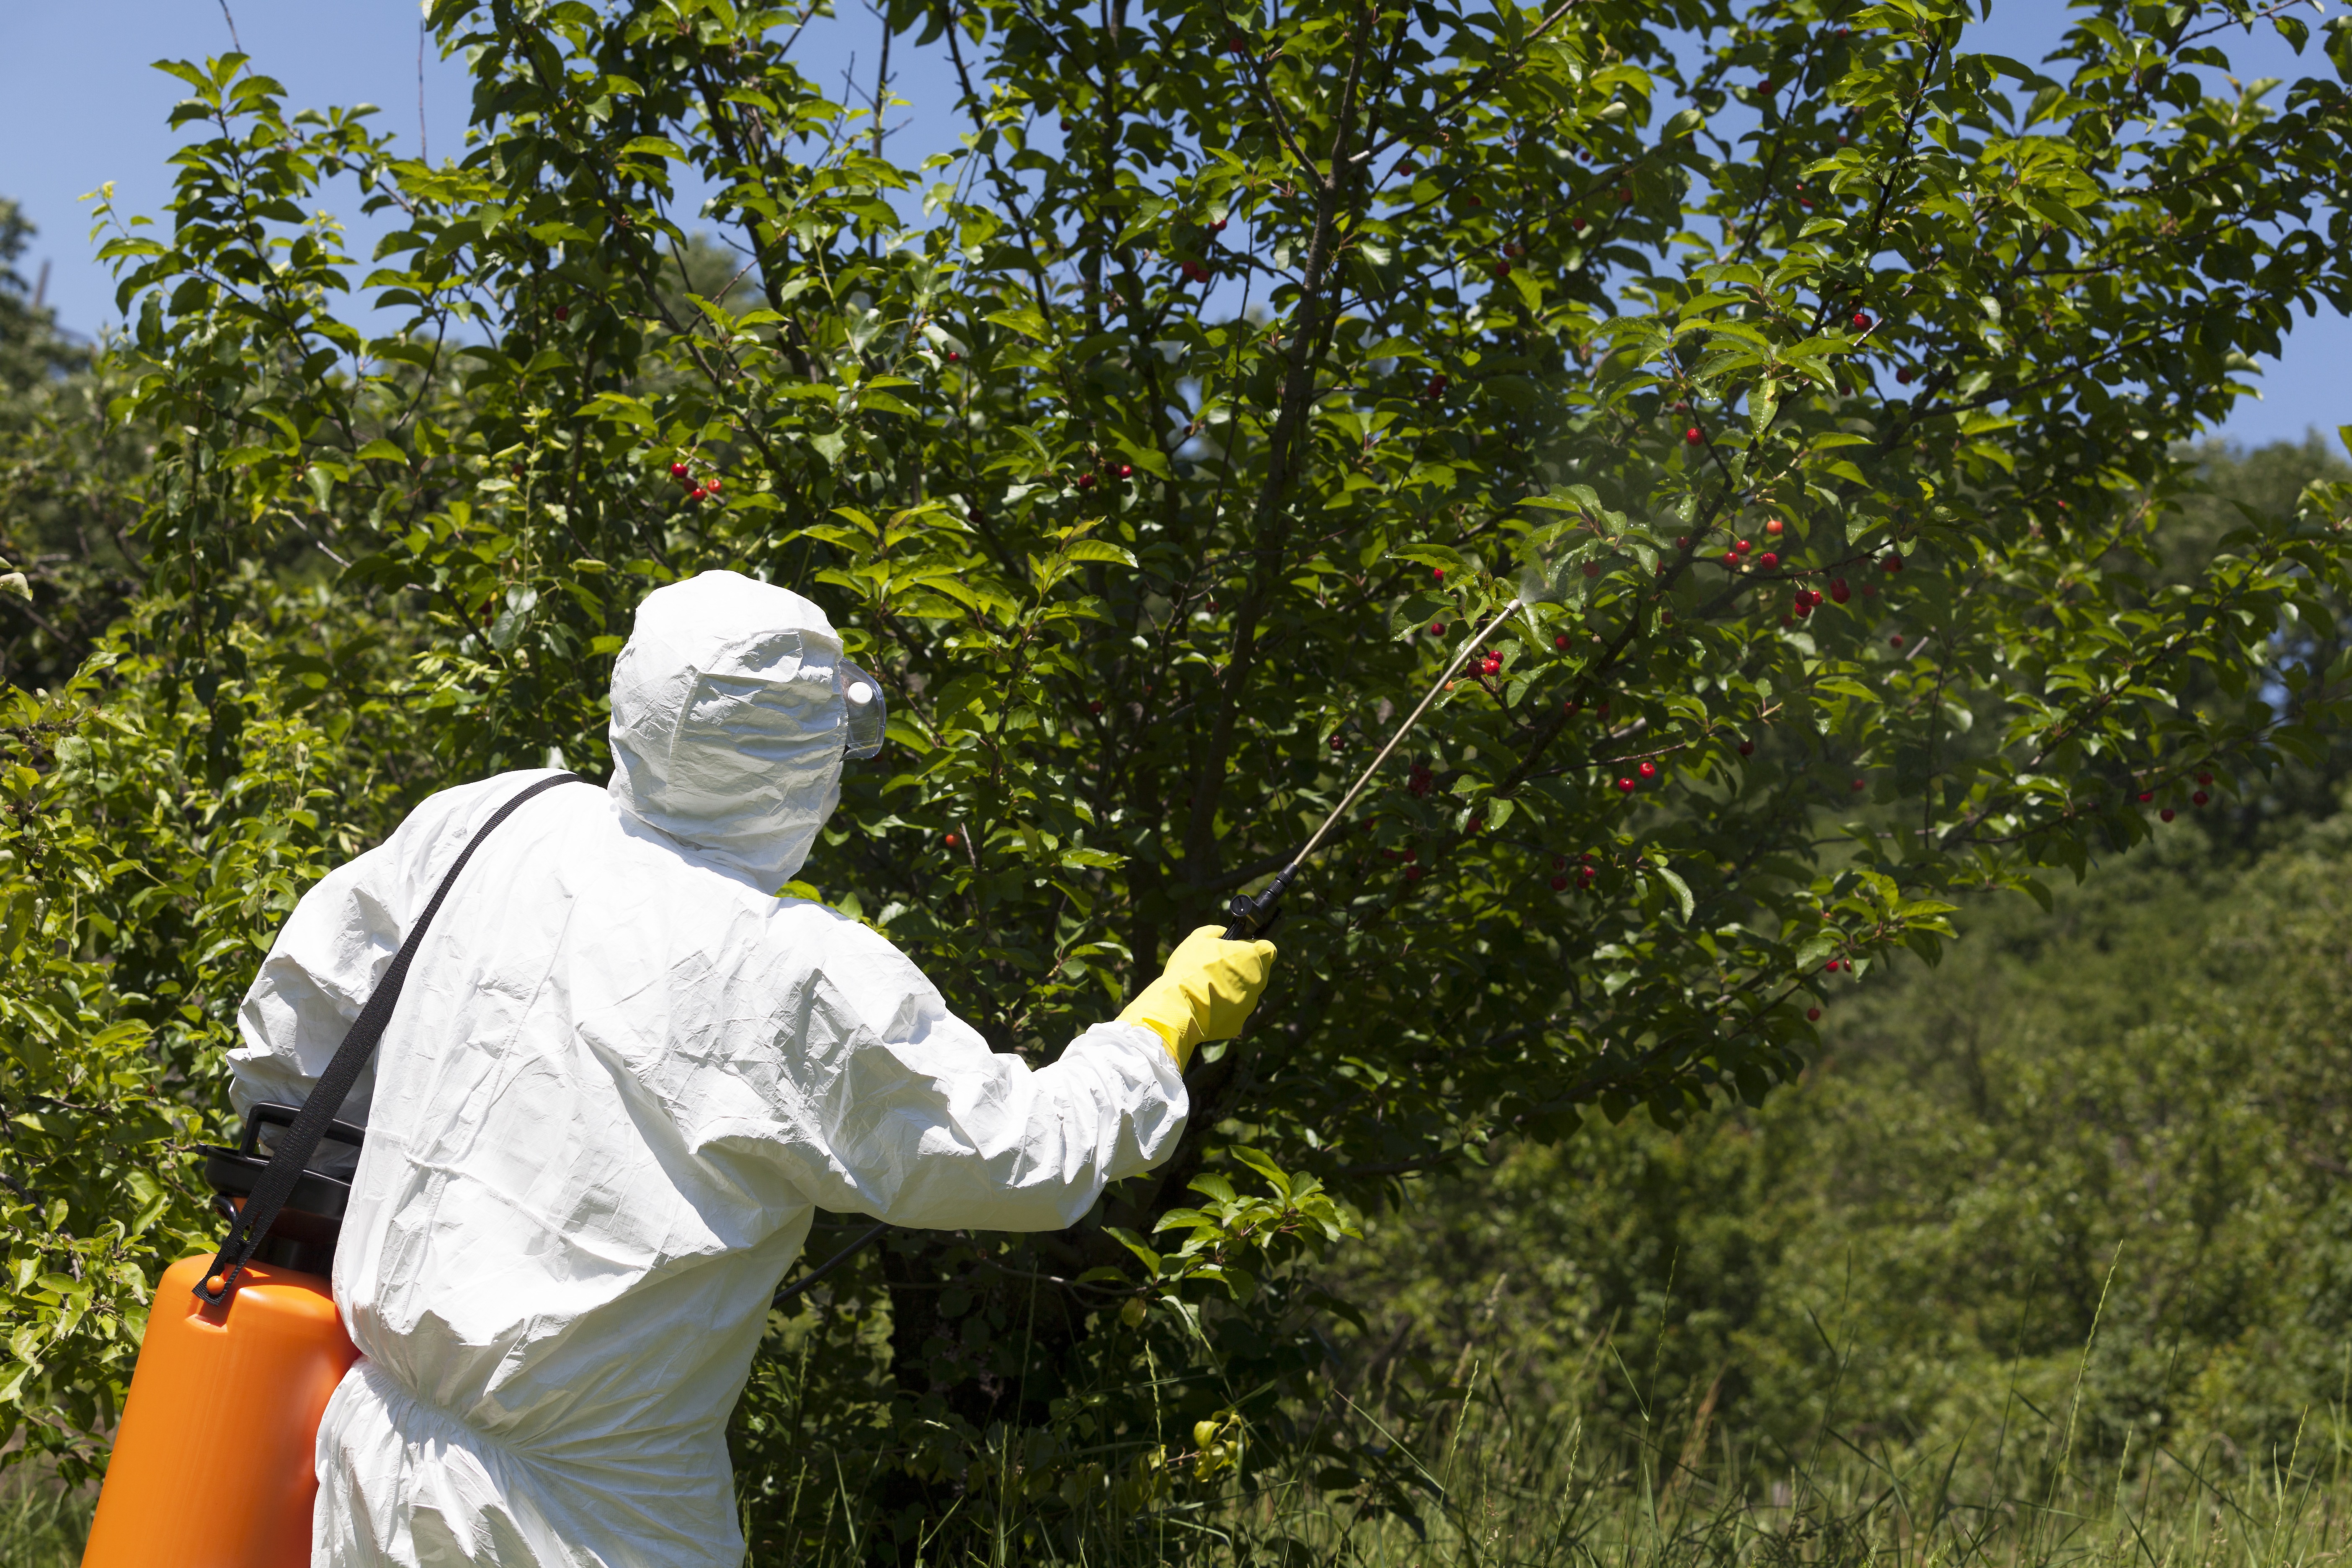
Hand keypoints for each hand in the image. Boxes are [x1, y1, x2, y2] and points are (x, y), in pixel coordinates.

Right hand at [1117, 926, 1279, 1067]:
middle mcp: (1258, 981)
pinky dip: (1223, 1009)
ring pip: (1245, 994)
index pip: (1268, 949)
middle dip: (1241, 970)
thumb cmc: (1191, 967)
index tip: (1240, 951)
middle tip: (1218, 969)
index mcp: (1252, 957)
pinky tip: (1206, 1006)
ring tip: (1208, 989)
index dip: (1255, 948)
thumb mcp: (1199, 938)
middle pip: (1256, 972)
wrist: (1180, 1004)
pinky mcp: (1238, 1023)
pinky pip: (1234, 1012)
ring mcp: (1250, 1004)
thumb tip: (1224, 933)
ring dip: (1232, 989)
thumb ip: (1217, 932)